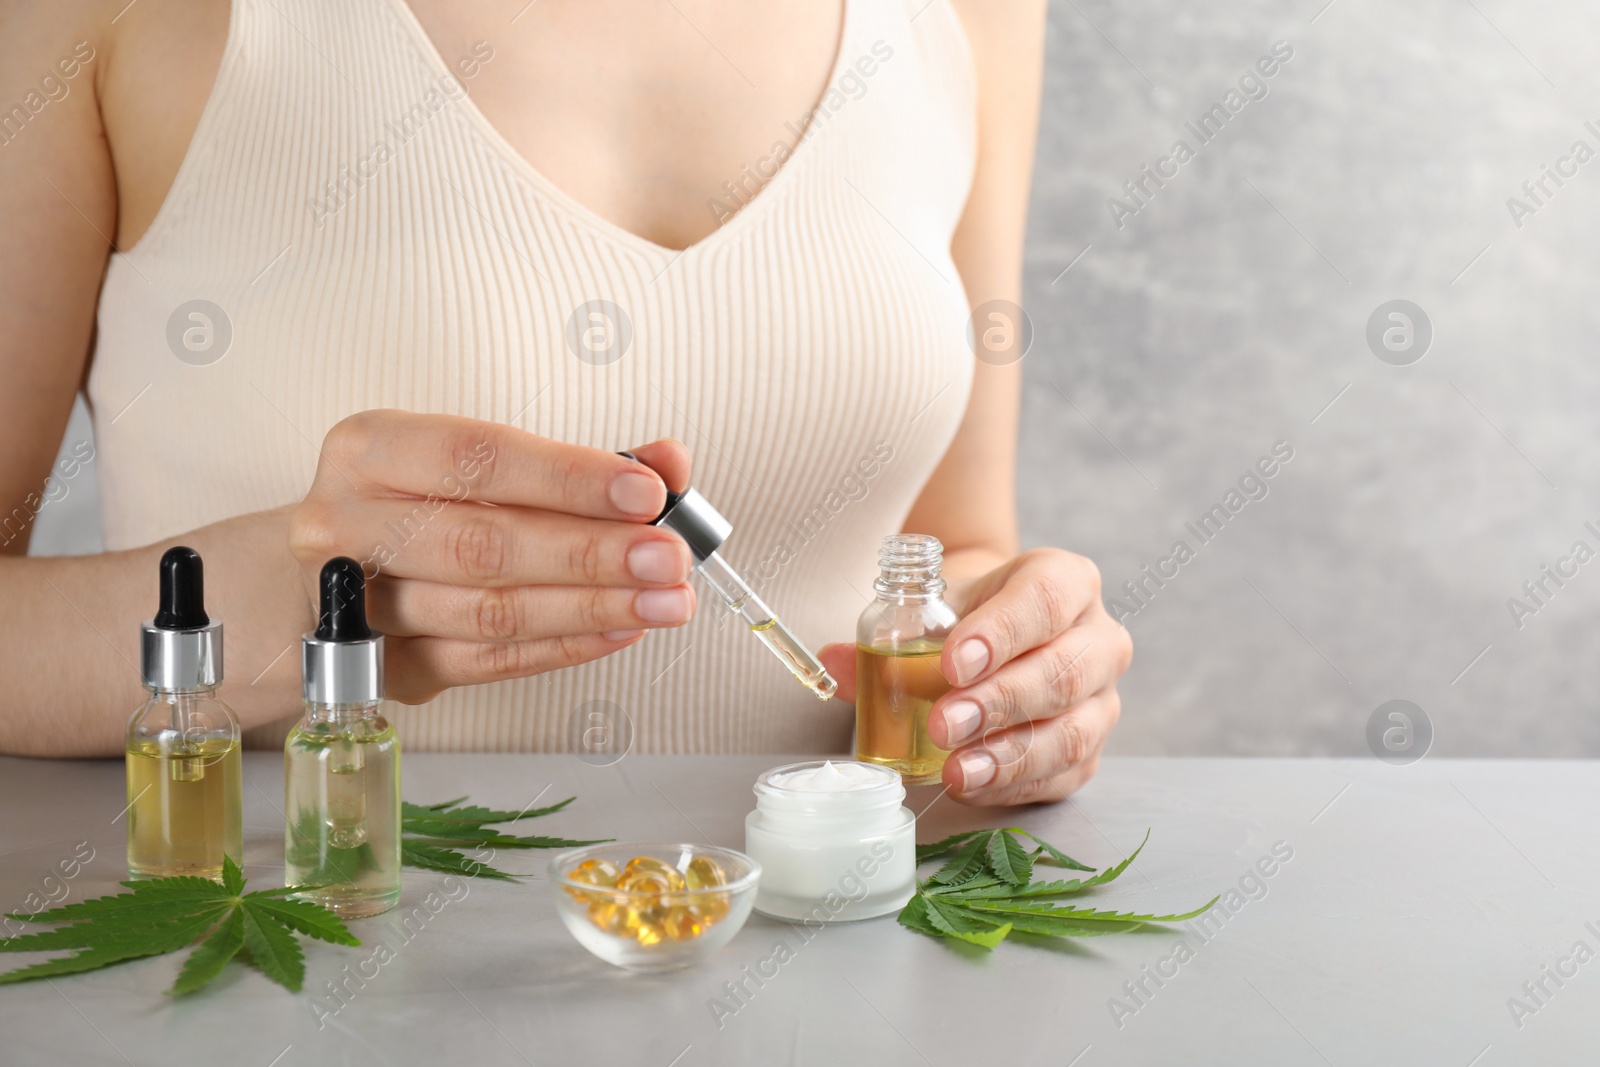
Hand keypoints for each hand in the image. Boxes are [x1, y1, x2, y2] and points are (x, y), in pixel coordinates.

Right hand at [289, 410, 696, 702]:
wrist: (325, 576)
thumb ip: (577, 462)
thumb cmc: (418, 507)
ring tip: (662, 601)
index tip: (647, 492)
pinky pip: (487, 662)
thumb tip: (668, 464)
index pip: (479, 458)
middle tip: (668, 558)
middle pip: (485, 545)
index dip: (569, 477)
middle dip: (592, 553)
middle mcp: (345, 524)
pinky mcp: (383, 669)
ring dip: (590, 608)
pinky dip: (563, 646)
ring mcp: (355, 605)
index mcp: (369, 450)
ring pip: (489, 612)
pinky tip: (619, 629)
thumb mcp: (482, 463)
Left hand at [822, 548, 1130, 805]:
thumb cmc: (970, 619)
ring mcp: (1101, 699)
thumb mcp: (934, 610)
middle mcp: (1098, 638)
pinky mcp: (1090, 749)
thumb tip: (834, 661)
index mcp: (1066, 582)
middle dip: (1000, 702)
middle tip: (945, 723)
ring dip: (1009, 754)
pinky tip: (972, 784)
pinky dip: (1014, 784)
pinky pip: (1062, 774)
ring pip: (1070, 731)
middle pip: (1063, 671)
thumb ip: (886, 635)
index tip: (952, 663)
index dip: (1001, 632)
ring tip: (955, 769)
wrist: (999, 641)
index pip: (1045, 599)